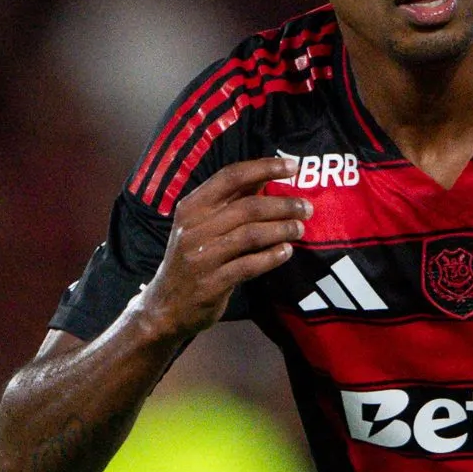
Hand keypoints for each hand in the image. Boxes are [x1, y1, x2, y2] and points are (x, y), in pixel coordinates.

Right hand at [136, 156, 312, 336]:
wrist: (166, 306)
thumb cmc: (191, 258)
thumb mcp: (201, 225)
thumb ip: (231, 200)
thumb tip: (266, 174)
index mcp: (191, 207)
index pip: (230, 177)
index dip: (264, 167)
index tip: (293, 166)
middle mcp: (193, 228)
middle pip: (247, 207)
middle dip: (283, 205)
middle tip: (306, 208)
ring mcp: (201, 257)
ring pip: (251, 235)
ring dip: (281, 230)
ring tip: (299, 229)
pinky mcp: (211, 283)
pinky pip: (249, 265)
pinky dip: (271, 257)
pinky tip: (286, 252)